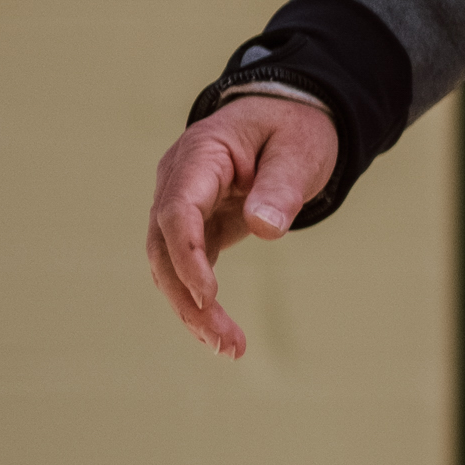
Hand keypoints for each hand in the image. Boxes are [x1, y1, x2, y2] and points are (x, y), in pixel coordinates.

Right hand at [144, 98, 342, 357]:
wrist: (287, 114)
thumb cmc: (294, 127)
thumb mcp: (300, 149)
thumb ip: (282, 186)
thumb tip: (265, 229)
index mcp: (199, 155)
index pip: (177, 210)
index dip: (187, 255)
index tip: (208, 294)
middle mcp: (177, 182)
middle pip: (164, 246)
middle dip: (188, 298)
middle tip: (225, 343)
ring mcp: (182, 204)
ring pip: (170, 264)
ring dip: (193, 309)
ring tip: (229, 349)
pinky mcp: (196, 225)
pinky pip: (189, 266)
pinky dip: (201, 301)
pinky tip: (222, 336)